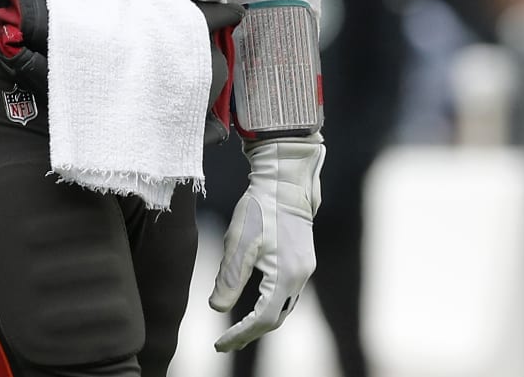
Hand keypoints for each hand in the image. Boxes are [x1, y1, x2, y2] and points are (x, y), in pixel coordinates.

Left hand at [209, 134, 322, 350]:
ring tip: (238, 330)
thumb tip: (217, 309)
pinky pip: (287, 293)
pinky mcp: (303, 258)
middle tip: (226, 343)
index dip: (241, 334)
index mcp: (286, 275)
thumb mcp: (238, 243)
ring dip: (262, 321)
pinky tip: (256, 304)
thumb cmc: (260, 207)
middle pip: (276, 318)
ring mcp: (305, 267)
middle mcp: (301, 275)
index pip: (263, 319)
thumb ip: (229, 279)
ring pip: (283, 306)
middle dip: (250, 333)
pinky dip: (271, 305)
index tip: (220, 343)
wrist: (286, 179)